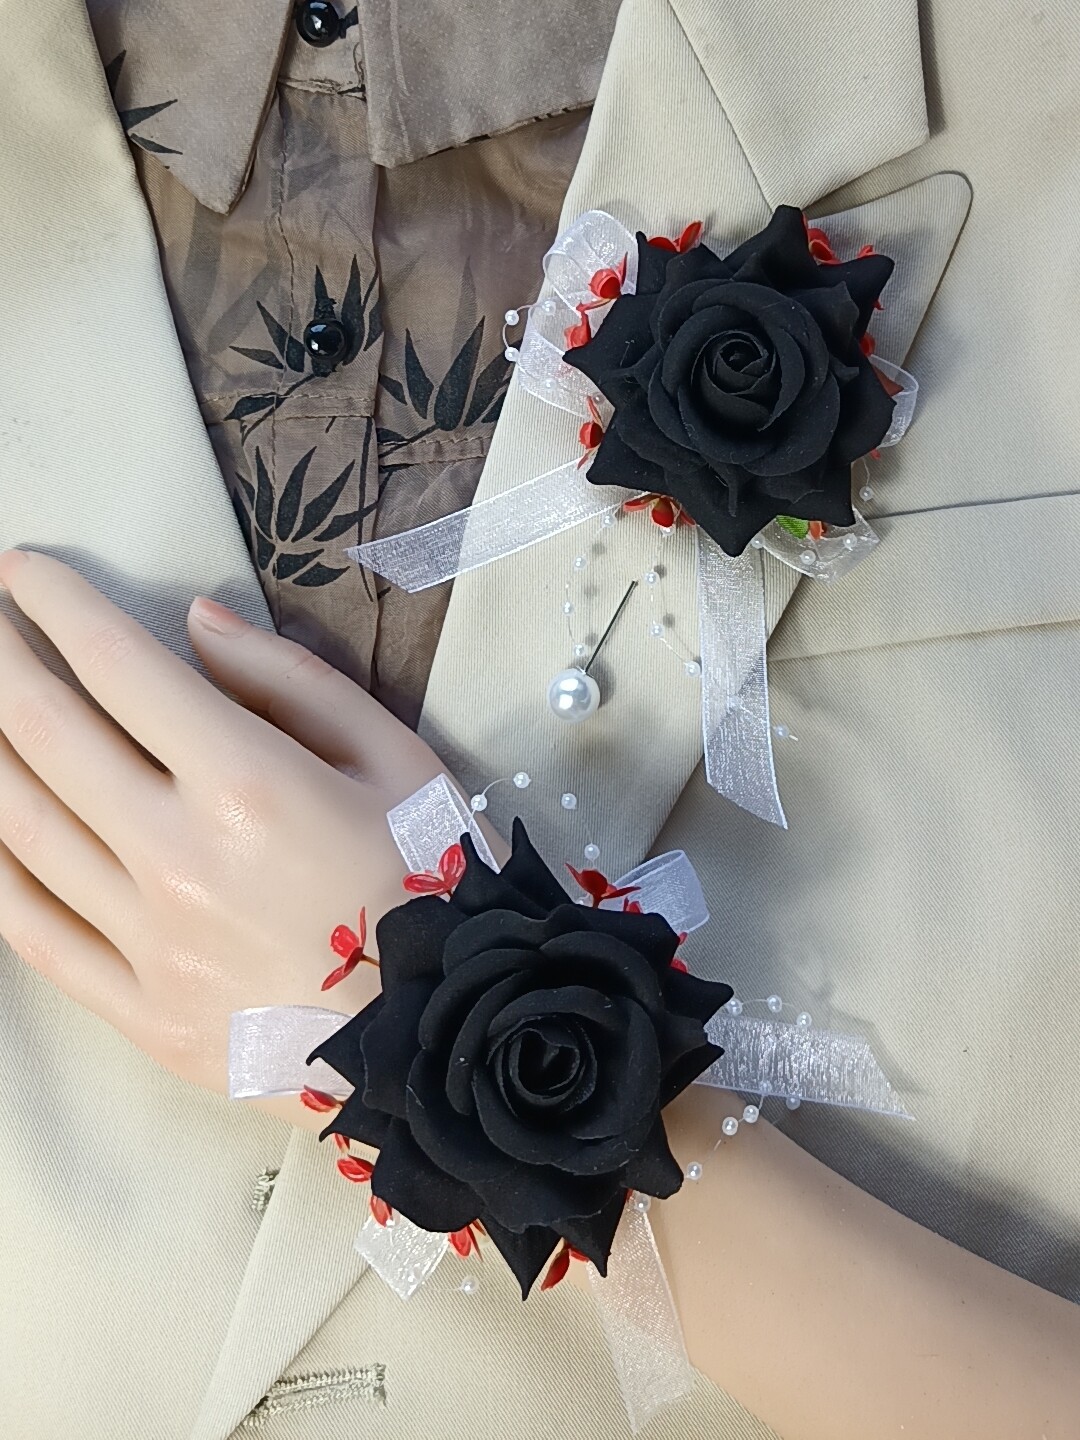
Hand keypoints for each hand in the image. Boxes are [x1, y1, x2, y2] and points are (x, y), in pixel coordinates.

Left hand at [0, 547, 484, 1107]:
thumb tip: (197, 623)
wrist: (447, 1036)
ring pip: (24, 828)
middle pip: (48, 735)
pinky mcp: (141, 1010)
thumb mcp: (396, 757)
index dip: (60, 606)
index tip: (25, 571)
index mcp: (250, 784)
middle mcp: (180, 856)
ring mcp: (150, 941)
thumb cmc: (431, 884)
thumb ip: (292, 682)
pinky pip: (34, 933)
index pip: (121, 668)